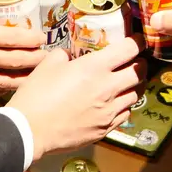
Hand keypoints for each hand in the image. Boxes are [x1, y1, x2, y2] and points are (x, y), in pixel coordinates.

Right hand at [0, 0, 46, 96]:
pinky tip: (11, 85)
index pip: (13, 39)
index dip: (32, 41)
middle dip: (35, 60)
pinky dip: (2, 89)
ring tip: (36, 75)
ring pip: (5, 82)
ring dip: (23, 79)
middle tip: (47, 58)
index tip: (43, 40)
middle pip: (14, 62)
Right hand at [8, 36, 145, 160]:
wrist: (30, 130)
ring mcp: (109, 111)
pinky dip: (124, 106)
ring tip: (127, 83)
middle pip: (139, 73)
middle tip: (135, 62)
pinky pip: (125, 114)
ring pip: (136, 95)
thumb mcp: (48, 64)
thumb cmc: (37, 94)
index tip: (139, 40)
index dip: (138, 42)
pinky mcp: (105, 129)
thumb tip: (72, 56)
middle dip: (140, 64)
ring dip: (134, 86)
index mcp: (95, 67)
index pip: (129, 49)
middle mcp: (108, 88)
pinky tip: (116, 104)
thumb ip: (65, 55)